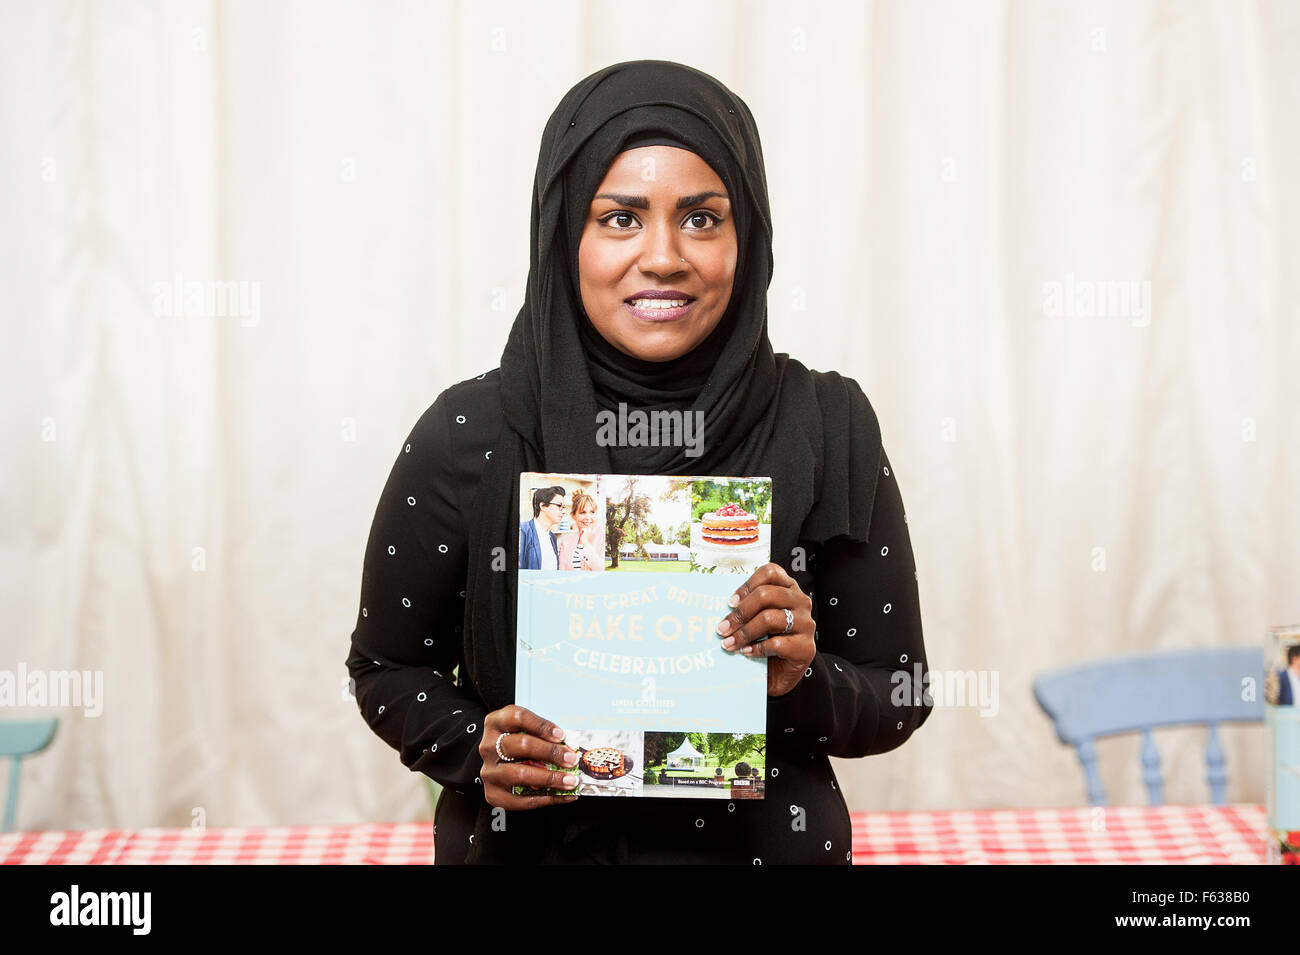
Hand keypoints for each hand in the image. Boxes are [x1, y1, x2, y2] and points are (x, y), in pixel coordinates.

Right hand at [478, 705, 580, 808]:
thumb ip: (542, 734)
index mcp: (495, 723)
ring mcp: (490, 771)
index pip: (517, 717)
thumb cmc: (518, 744)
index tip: (561, 735)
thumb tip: (571, 746)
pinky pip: (520, 800)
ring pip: (519, 773)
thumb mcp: (525, 730)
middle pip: (520, 745)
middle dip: (550, 752)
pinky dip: (546, 798)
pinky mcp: (493, 794)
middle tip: (571, 759)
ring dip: (549, 778)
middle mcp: (488, 746)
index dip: (541, 725)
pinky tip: (564, 796)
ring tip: (570, 780)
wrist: (498, 765)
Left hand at [714, 562, 815, 696]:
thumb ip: (748, 609)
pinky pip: (777, 644)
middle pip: (767, 595)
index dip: (747, 585)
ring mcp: (806, 624)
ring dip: (744, 632)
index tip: (731, 602)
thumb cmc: (768, 640)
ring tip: (730, 643)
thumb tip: (723, 611)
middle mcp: (800, 602)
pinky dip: (757, 648)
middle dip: (740, 612)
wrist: (782, 672)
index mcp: (789, 589)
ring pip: (770, 618)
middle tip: (723, 628)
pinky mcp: (806, 647)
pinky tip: (746, 652)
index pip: (770, 573)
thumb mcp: (758, 619)